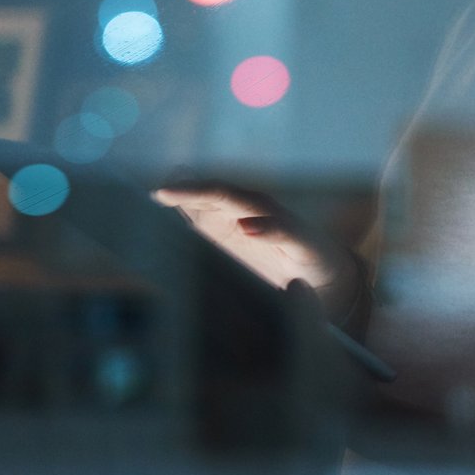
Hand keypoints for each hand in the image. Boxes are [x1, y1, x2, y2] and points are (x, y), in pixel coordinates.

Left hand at [152, 179, 357, 301]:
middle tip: (161, 194)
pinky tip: (247, 228)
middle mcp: (256, 211)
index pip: (205, 195)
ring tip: (193, 200)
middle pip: (221, 194)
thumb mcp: (232, 248)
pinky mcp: (301, 241)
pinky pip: (284, 231)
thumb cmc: (271, 263)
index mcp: (236, 212)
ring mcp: (280, 224)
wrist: (323, 283)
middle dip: (192, 191)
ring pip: (250, 204)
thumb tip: (162, 201)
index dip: (180, 192)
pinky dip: (267, 228)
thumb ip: (201, 225)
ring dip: (222, 200)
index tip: (152, 195)